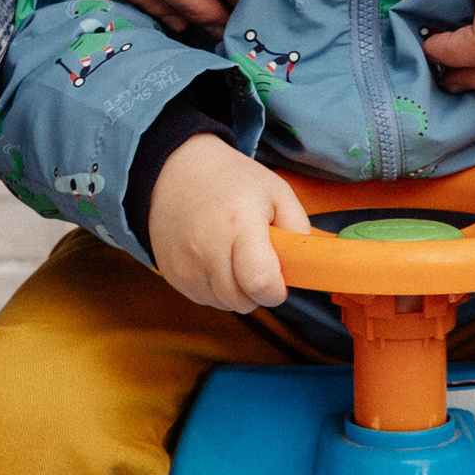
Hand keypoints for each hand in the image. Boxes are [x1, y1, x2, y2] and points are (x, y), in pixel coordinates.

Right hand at [146, 134, 306, 312]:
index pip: (260, 282)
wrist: (175, 171)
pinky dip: (213, 287)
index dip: (276, 290)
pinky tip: (212, 259)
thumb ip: (298, 228)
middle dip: (257, 290)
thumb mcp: (276, 191)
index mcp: (239, 224)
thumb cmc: (230, 180)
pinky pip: (202, 298)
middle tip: (257, 261)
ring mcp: (185, 263)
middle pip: (242, 301)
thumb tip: (304, 266)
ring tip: (232, 256)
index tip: (279, 279)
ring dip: (234, 290)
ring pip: (222, 303)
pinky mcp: (170, 273)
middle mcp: (207, 248)